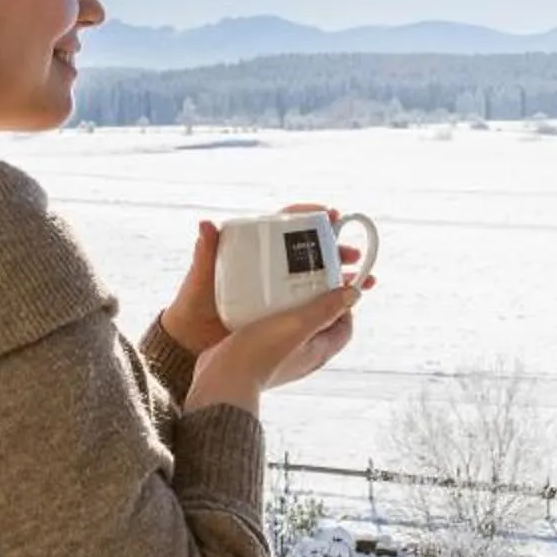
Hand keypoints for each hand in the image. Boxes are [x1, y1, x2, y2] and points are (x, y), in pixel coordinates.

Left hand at [163, 203, 372, 356]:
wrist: (190, 342)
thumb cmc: (194, 305)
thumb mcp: (201, 278)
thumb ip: (205, 254)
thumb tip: (206, 224)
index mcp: (254, 251)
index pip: (286, 225)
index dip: (309, 217)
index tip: (330, 214)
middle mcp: (270, 268)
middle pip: (310, 251)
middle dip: (337, 249)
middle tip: (353, 253)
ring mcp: (278, 291)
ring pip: (318, 277)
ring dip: (344, 277)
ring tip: (365, 279)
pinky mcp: (283, 312)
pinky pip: (313, 303)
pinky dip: (335, 301)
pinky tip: (351, 304)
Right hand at [185, 279, 365, 414]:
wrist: (222, 378)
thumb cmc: (260, 355)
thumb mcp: (297, 324)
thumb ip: (325, 309)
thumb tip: (353, 295)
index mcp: (318, 351)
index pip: (344, 326)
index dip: (344, 303)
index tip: (333, 283)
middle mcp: (302, 355)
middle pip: (321, 323)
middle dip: (319, 298)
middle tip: (309, 277)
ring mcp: (281, 355)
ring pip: (295, 324)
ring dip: (292, 303)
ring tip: (282, 284)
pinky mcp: (260, 351)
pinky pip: (272, 327)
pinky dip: (270, 310)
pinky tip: (257, 299)